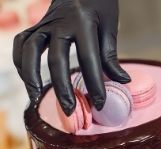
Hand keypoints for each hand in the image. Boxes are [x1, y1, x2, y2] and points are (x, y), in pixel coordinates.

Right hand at [13, 0, 130, 115]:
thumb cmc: (98, 4)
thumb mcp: (109, 25)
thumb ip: (110, 54)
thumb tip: (122, 82)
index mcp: (84, 22)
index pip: (89, 59)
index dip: (95, 85)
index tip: (100, 104)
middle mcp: (60, 22)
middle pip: (56, 59)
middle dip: (62, 88)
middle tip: (69, 110)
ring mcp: (44, 23)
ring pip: (31, 50)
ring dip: (31, 76)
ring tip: (36, 98)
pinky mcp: (36, 25)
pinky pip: (21, 43)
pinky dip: (21, 62)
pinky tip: (28, 80)